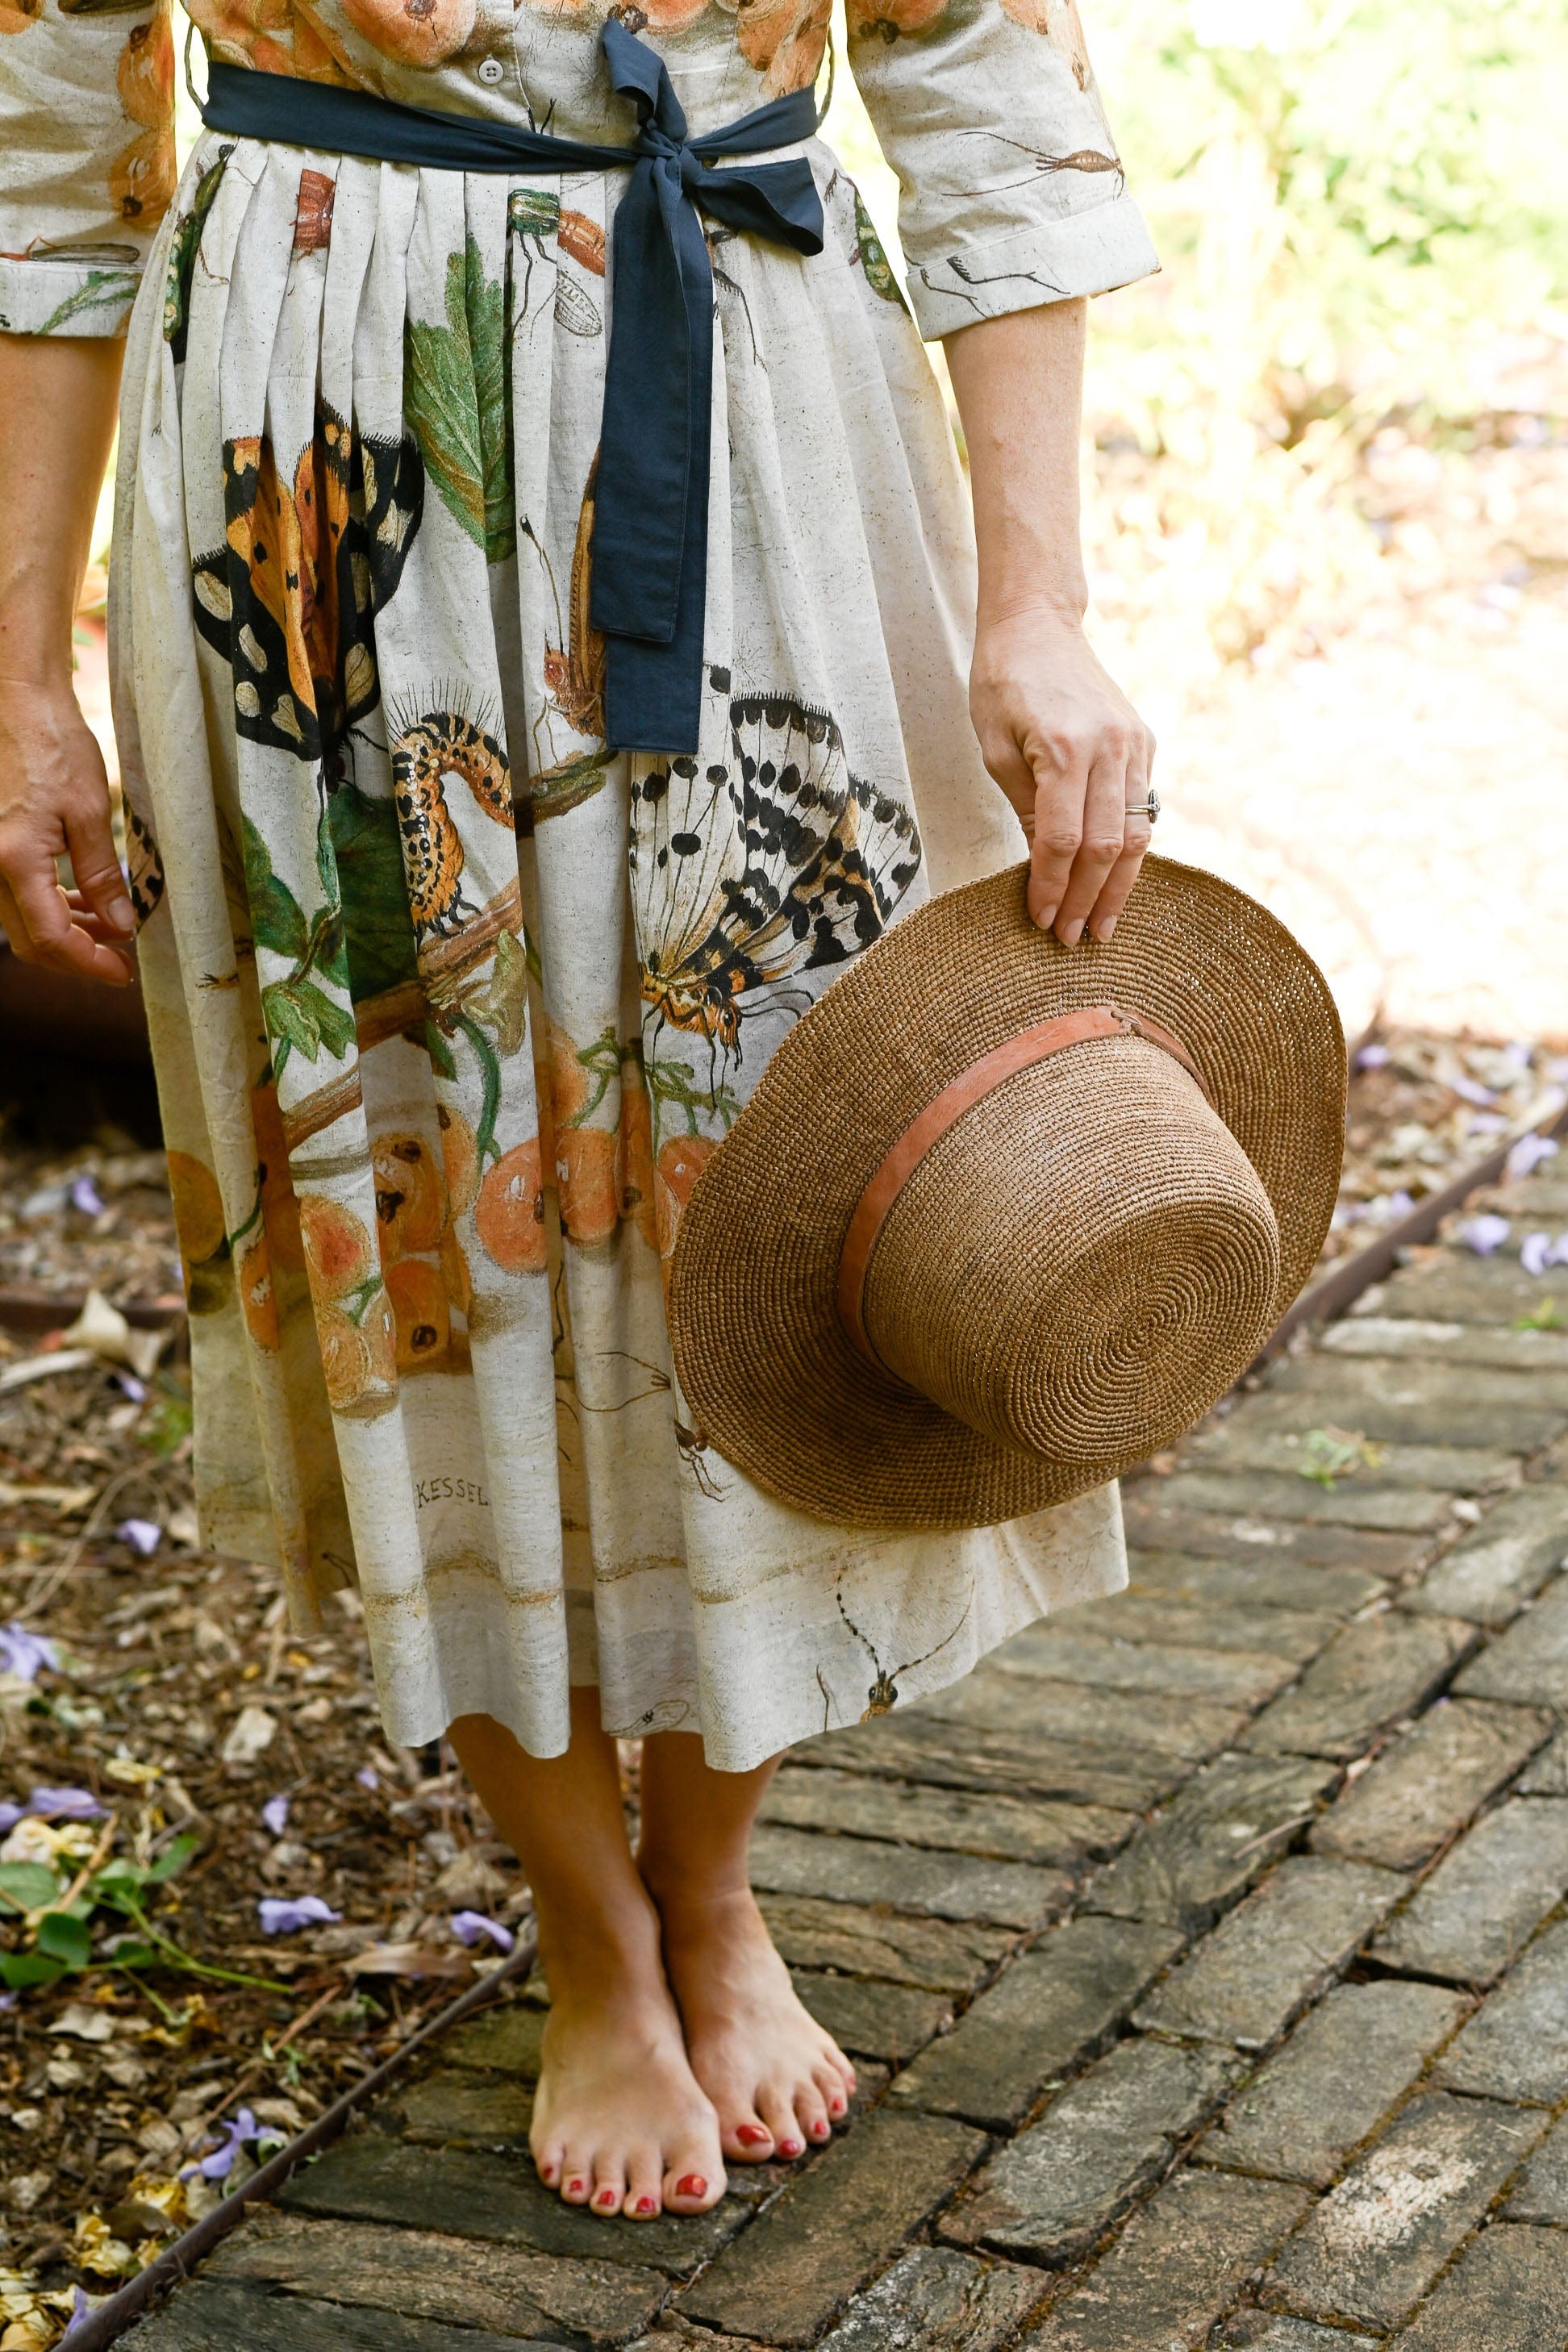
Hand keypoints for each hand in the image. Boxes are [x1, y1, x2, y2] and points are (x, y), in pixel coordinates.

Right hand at [0, 675, 136, 984]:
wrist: (19, 706)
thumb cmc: (55, 748)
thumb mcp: (91, 813)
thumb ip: (101, 876)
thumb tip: (119, 926)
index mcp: (14, 859)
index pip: (50, 938)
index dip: (88, 963)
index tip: (122, 972)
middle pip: (31, 941)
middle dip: (78, 956)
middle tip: (120, 958)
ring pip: (23, 922)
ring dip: (67, 933)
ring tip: (112, 928)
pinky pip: (18, 897)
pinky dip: (51, 908)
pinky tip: (84, 905)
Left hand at [969, 605, 1155, 945]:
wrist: (1038, 624)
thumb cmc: (1003, 683)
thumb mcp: (995, 748)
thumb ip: (1027, 808)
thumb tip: (1047, 866)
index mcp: (1064, 748)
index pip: (1062, 840)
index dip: (1053, 887)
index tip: (1042, 920)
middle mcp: (1109, 747)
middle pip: (1106, 845)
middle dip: (1088, 899)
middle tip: (1073, 938)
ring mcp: (1135, 744)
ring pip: (1137, 833)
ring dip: (1119, 886)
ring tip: (1104, 926)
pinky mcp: (1145, 742)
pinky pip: (1144, 808)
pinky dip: (1131, 850)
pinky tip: (1115, 881)